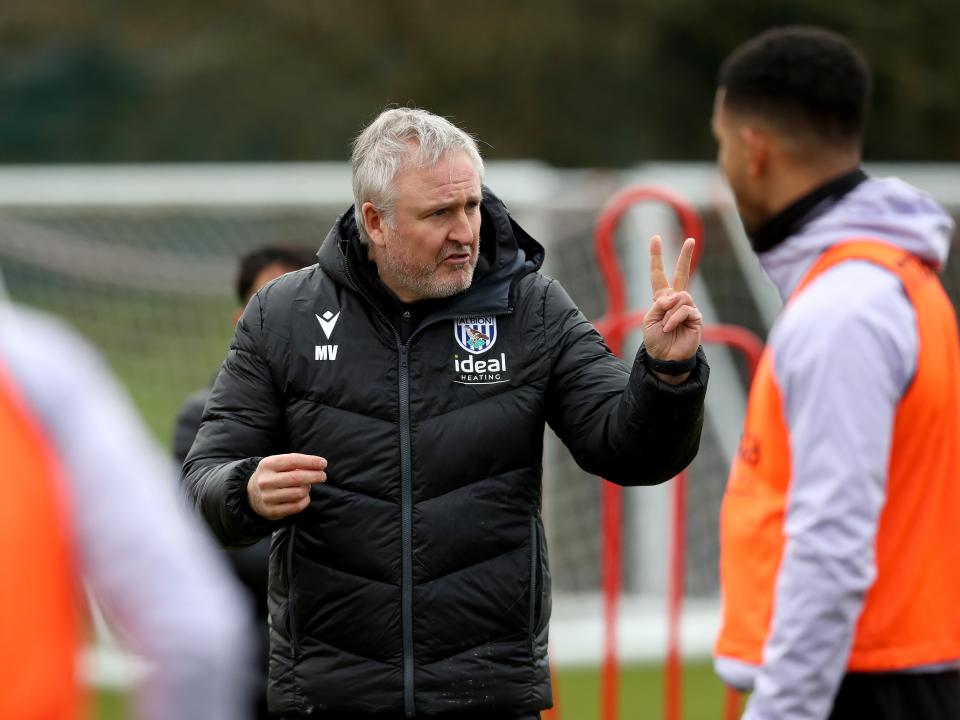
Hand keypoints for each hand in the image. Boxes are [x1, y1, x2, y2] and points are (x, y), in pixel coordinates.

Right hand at [247, 453, 326, 519]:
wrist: (250, 493)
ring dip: (308, 489)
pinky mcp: (272, 511)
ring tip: (307, 486)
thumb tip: (318, 466)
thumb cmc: (272, 475)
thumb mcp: (277, 463)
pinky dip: (305, 501)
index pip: (293, 460)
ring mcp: (268, 497)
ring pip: (299, 493)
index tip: (323, 463)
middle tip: (323, 476)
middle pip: (298, 478)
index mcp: (268, 465)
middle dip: (315, 476)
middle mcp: (266, 481)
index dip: (311, 461)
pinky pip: (297, 506)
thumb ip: (295, 463)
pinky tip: (304, 496)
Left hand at [643, 236, 702, 380]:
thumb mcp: (649, 319)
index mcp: (661, 299)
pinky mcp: (696, 317)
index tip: (656, 239)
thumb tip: (676, 296)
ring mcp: (688, 307)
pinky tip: (671, 328)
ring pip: (681, 296)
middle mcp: (676, 300)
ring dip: (670, 311)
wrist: (665, 358)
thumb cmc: (655, 340)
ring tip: (667, 325)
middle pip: (682, 273)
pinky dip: (675, 319)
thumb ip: (659, 303)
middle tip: (690, 239)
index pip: (659, 275)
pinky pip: (685, 309)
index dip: (657, 258)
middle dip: (686, 256)